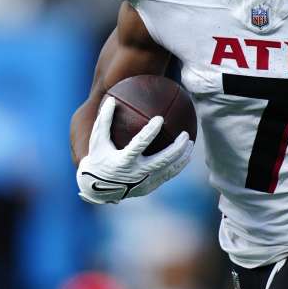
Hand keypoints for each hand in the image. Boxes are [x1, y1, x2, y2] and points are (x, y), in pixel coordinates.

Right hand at [76, 97, 192, 203]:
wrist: (97, 188)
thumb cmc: (98, 159)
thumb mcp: (97, 140)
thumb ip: (104, 121)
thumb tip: (111, 99)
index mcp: (123, 161)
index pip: (139, 144)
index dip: (150, 131)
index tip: (160, 118)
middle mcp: (135, 174)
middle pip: (161, 161)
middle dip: (176, 148)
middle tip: (185, 134)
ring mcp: (143, 183)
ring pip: (168, 170)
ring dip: (182, 157)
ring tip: (191, 143)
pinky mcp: (148, 188)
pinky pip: (167, 176)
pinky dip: (177, 166)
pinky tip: (185, 156)